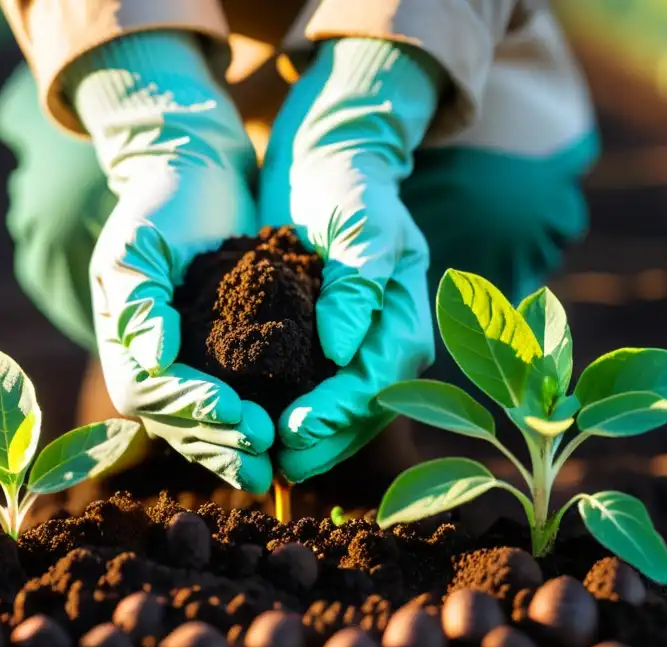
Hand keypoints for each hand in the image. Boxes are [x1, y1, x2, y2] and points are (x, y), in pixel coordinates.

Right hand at [71, 32, 273, 493]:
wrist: (196, 173)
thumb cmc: (164, 203)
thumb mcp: (140, 242)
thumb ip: (138, 299)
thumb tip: (153, 358)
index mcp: (124, 340)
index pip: (149, 392)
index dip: (191, 408)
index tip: (235, 413)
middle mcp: (149, 362)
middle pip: (173, 422)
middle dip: (216, 441)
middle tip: (261, 456)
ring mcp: (181, 366)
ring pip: (198, 426)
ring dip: (229, 450)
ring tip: (267, 472)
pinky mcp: (215, 360)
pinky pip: (225, 407)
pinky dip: (243, 429)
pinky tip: (276, 445)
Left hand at [259, 38, 443, 482]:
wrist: (331, 163)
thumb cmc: (351, 188)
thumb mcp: (363, 224)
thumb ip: (357, 285)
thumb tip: (339, 348)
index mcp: (405, 320)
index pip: (376, 383)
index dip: (338, 413)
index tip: (294, 430)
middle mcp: (388, 345)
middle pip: (362, 414)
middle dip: (323, 442)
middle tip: (277, 463)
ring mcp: (360, 350)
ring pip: (343, 415)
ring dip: (311, 442)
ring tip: (267, 458)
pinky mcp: (330, 348)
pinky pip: (319, 395)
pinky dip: (296, 414)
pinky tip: (261, 425)